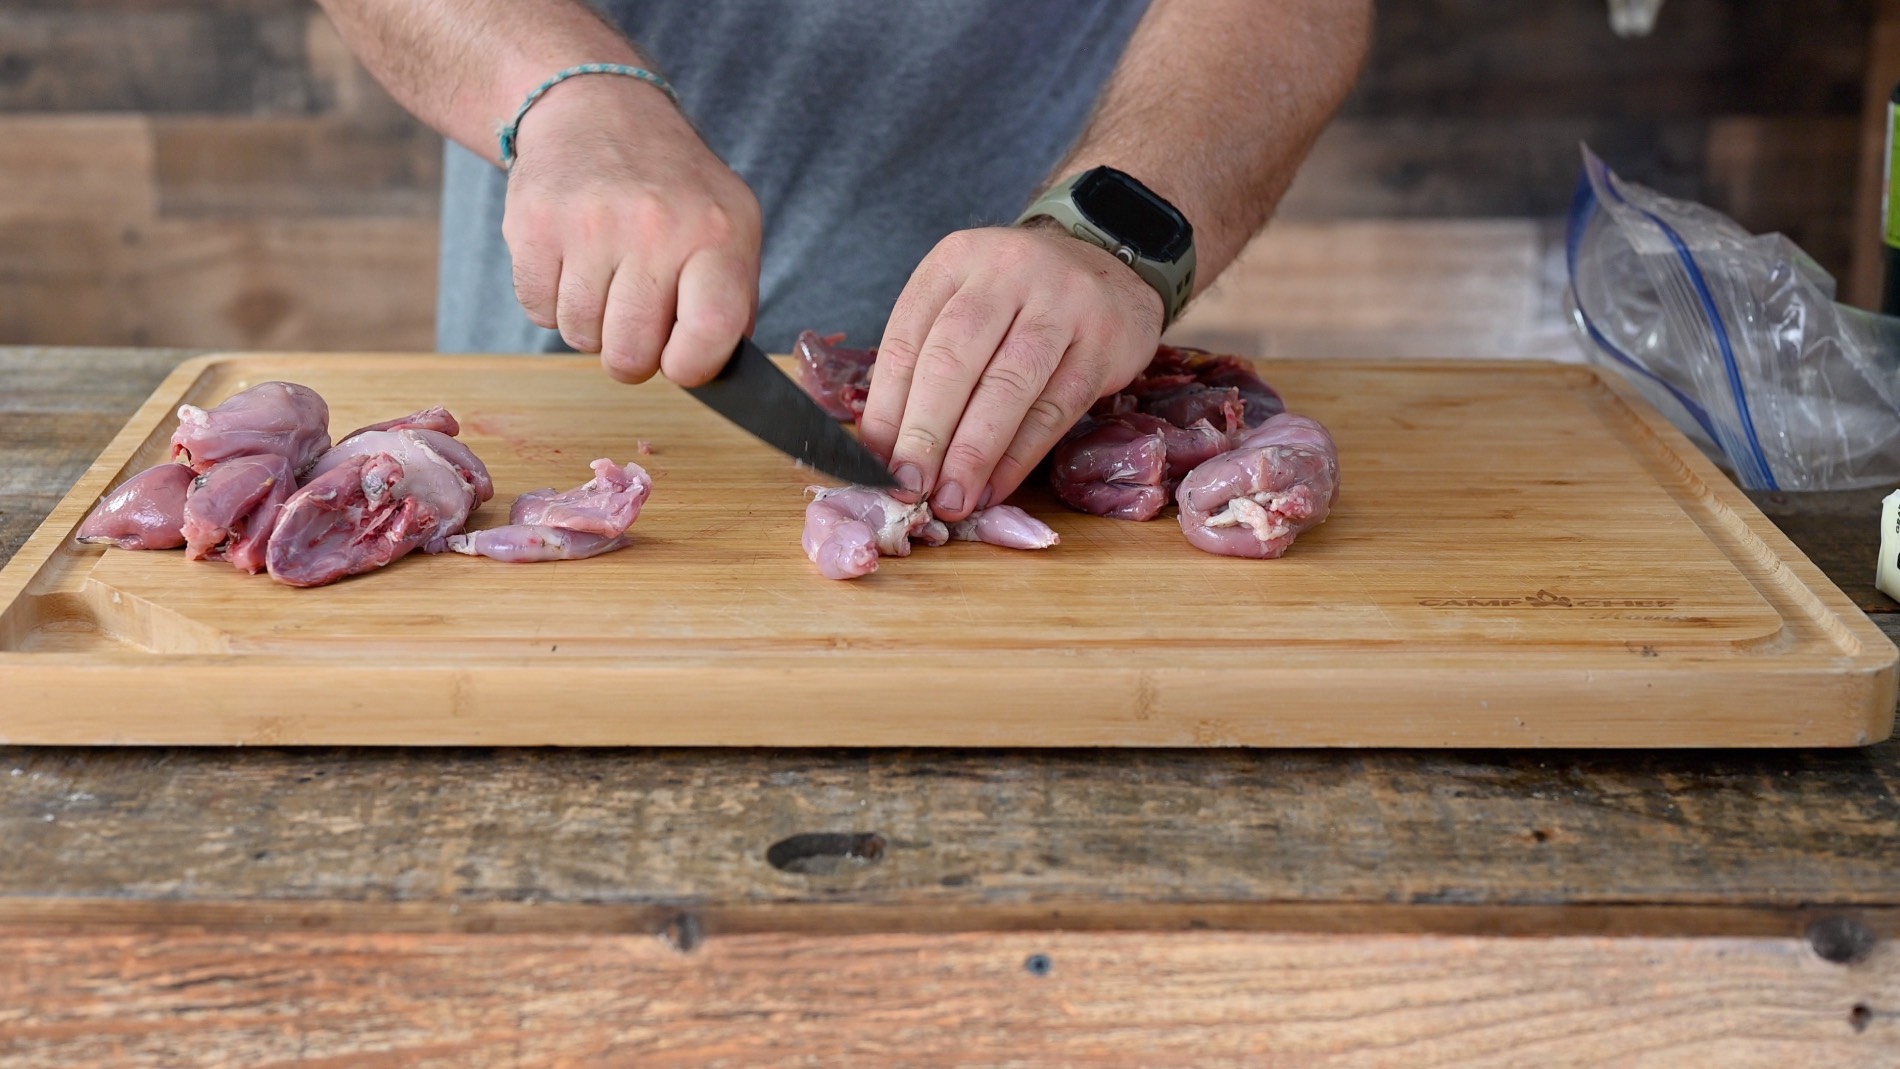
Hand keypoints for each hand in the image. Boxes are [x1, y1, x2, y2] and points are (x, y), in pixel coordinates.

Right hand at [502, 75, 761, 386]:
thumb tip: (716, 369)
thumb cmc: (675, 187)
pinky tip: (572, 264)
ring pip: (581, 338)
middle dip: (632, 355)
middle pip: (631, 354)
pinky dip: (553, 304)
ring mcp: (589, 224)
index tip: (680, 361)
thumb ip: (734, 300)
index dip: (691, 367)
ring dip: (591, 327)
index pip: (710, 334)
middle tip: (636, 320)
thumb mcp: (732, 226)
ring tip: (606, 281)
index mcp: (718, 234)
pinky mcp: (534, 224)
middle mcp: (655, 227)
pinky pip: (539, 313)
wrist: (600, 109)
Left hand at [858, 224, 1164, 520]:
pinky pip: (1055, 408)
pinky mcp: (1104, 343)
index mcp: (956, 261)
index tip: (876, 462)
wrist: (1112, 273)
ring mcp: (1063, 304)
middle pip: (954, 359)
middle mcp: (1007, 272)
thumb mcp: (965, 304)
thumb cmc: (1021, 302)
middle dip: (925, 433)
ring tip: (951, 498)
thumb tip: (888, 448)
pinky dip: (1020, 456)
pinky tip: (995, 487)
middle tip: (909, 486)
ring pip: (1008, 386)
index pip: (908, 339)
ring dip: (973, 453)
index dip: (888, 407)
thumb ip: (926, 362)